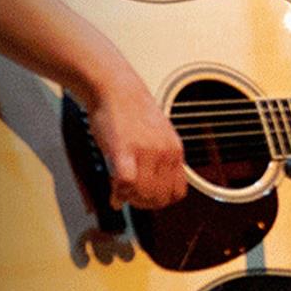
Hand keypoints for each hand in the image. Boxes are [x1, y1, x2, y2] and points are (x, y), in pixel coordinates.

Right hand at [83, 71, 187, 209]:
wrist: (116, 87)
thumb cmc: (132, 110)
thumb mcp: (158, 136)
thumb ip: (157, 162)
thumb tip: (148, 187)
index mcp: (175, 151)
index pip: (177, 192)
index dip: (161, 201)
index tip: (147, 199)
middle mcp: (165, 153)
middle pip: (160, 197)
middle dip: (144, 203)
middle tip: (130, 198)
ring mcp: (146, 152)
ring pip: (144, 194)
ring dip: (131, 199)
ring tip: (121, 193)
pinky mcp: (124, 150)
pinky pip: (126, 183)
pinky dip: (118, 193)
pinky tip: (113, 192)